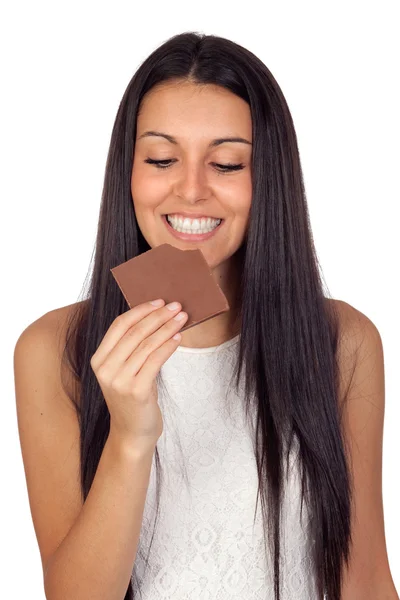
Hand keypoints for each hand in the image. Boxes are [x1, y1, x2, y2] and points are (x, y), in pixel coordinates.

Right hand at [90, 299, 187, 450]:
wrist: (132, 433)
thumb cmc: (133, 398)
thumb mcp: (126, 371)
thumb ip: (132, 348)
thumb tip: (156, 316)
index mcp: (99, 359)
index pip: (119, 325)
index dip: (140, 310)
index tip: (159, 301)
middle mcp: (105, 369)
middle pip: (135, 332)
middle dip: (158, 316)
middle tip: (176, 305)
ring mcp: (119, 380)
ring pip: (147, 344)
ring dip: (167, 327)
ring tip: (183, 318)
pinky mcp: (136, 391)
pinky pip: (155, 360)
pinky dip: (169, 345)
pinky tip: (179, 337)